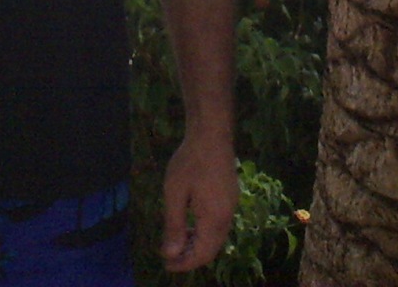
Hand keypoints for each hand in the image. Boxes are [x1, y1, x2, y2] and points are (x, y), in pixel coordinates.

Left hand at [161, 130, 237, 272]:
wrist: (212, 133)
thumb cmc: (189, 161)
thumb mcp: (174, 193)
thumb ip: (174, 225)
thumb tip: (171, 254)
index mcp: (215, 219)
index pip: (202, 254)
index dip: (184, 264)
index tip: (166, 264)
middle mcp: (227, 216)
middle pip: (211, 249)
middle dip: (191, 257)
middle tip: (169, 257)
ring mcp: (231, 206)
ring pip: (216, 238)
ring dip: (197, 244)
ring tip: (177, 242)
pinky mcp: (230, 197)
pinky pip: (219, 225)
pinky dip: (204, 232)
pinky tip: (190, 223)